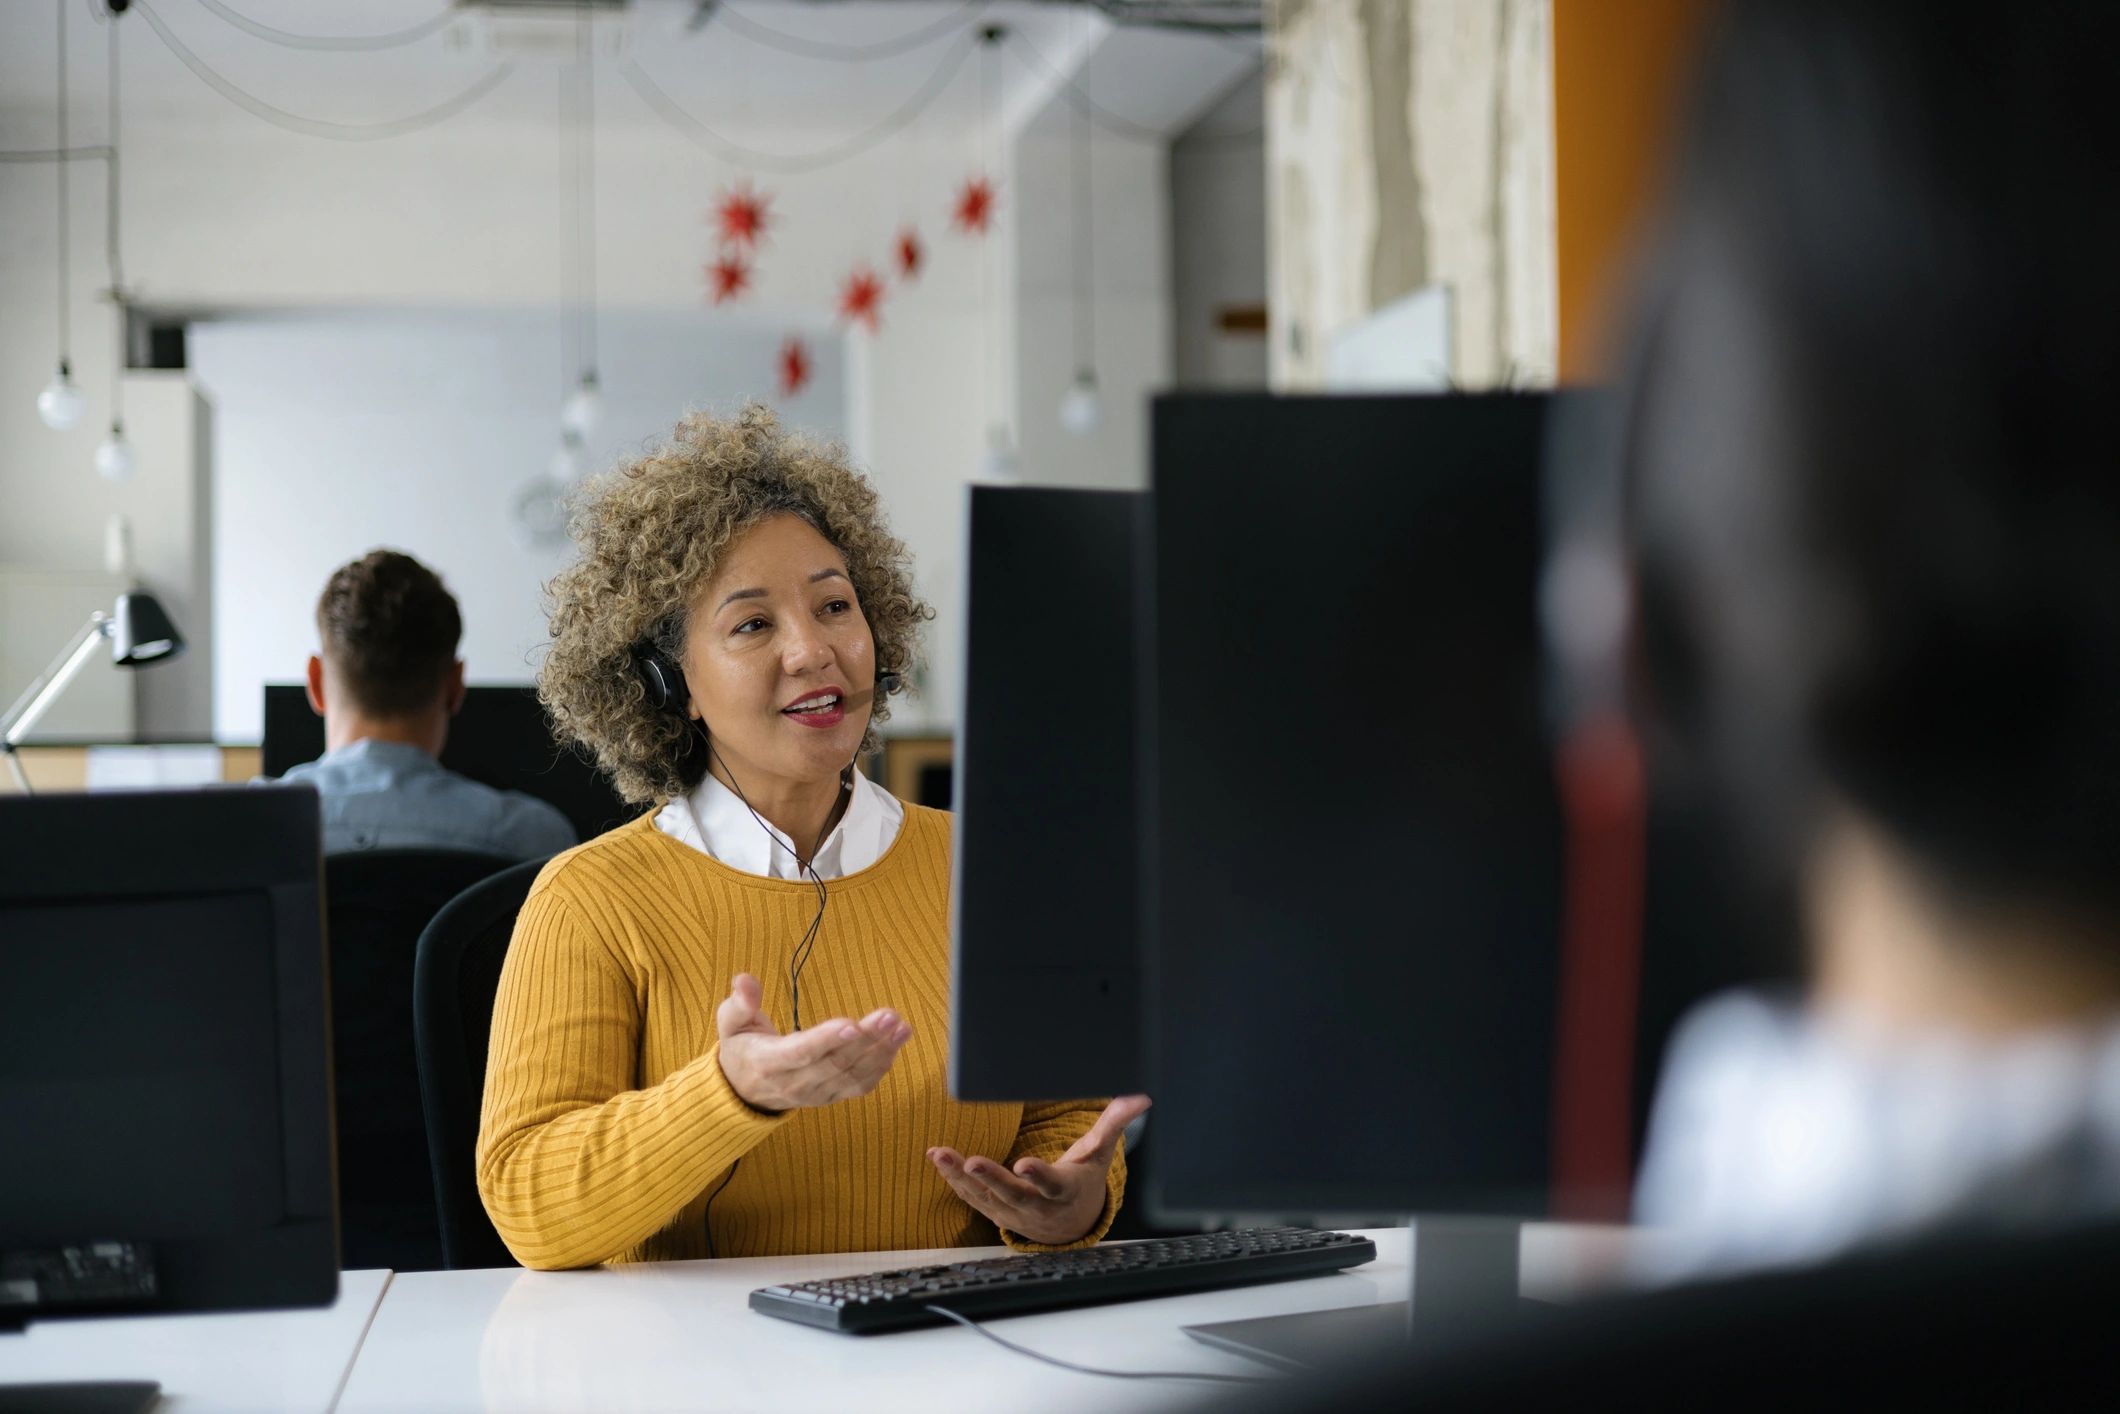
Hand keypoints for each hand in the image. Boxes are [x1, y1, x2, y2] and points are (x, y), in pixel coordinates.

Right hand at [715, 973, 912, 1112]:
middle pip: (835, 1062)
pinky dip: (880, 1067)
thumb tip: (745, 981)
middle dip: (866, 1039)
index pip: (801, 1052)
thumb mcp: (730, 1023)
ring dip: (881, 1052)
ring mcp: (815, 1094)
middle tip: (890, 1016)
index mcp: (768, 1062)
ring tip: (902, 1027)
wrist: (744, 1091)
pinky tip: (895, 1045)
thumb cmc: (741, 1048)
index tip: (851, 1023)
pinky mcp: (830, 1096)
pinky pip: (858, 1086)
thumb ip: (740, 1003)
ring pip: (852, 1076)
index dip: (826, 1040)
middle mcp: (794, 1083)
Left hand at [927, 1094, 1150, 1245]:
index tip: (1023, 1163)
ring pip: (985, 1197)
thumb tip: (1140, 1096)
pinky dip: (953, 1181)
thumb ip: (1114, 1123)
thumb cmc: (1082, 1180)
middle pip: (1012, 1193)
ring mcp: (1013, 1212)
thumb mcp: (1099, 1154)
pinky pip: (972, 1198)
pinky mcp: (995, 1212)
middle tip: (970, 1162)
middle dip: (990, 1178)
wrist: (1070, 1224)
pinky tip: (939, 1160)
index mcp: (1063, 1190)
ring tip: (940, 1155)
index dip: (1038, 1175)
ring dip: (959, 1177)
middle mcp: (1036, 1205)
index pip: (1051, 1183)